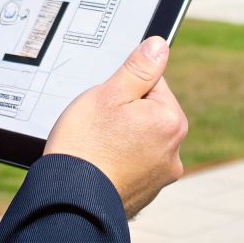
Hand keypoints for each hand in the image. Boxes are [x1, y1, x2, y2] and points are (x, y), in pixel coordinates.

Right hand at [43, 36, 186, 216]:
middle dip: (124, 113)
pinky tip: (100, 163)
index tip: (107, 103)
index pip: (152, 83)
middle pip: (148, 112)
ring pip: (139, 138)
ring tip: (97, 145)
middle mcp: (174, 150)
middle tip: (98, 125)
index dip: (124, 88)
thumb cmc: (85, 144)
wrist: (69, 198)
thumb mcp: (109, 93)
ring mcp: (161, 174)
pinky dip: (118, 160)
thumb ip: (139, 68)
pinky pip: (133, 163)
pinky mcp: (146, 191)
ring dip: (121, 137)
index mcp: (171, 121)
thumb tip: (159, 45)